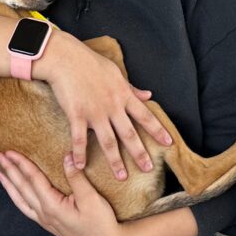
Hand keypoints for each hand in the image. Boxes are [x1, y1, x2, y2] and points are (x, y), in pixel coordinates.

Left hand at [0, 151, 121, 235]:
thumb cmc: (100, 223)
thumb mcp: (91, 198)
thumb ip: (77, 177)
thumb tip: (67, 157)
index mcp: (52, 205)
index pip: (33, 179)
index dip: (21, 164)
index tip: (11, 152)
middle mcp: (44, 213)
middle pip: (22, 188)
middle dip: (10, 170)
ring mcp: (45, 220)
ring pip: (21, 200)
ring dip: (9, 185)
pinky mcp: (49, 223)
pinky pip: (26, 208)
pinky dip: (18, 198)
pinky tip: (16, 194)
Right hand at [39, 32, 171, 179]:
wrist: (66, 58)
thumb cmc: (91, 63)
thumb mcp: (116, 73)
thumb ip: (132, 88)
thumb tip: (149, 95)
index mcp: (123, 96)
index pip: (145, 116)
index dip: (158, 131)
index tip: (169, 143)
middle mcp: (113, 106)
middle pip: (129, 134)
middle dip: (140, 153)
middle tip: (148, 169)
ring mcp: (95, 112)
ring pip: (108, 141)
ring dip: (115, 161)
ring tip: (121, 177)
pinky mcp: (77, 115)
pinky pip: (79, 138)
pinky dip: (80, 153)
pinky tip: (80, 166)